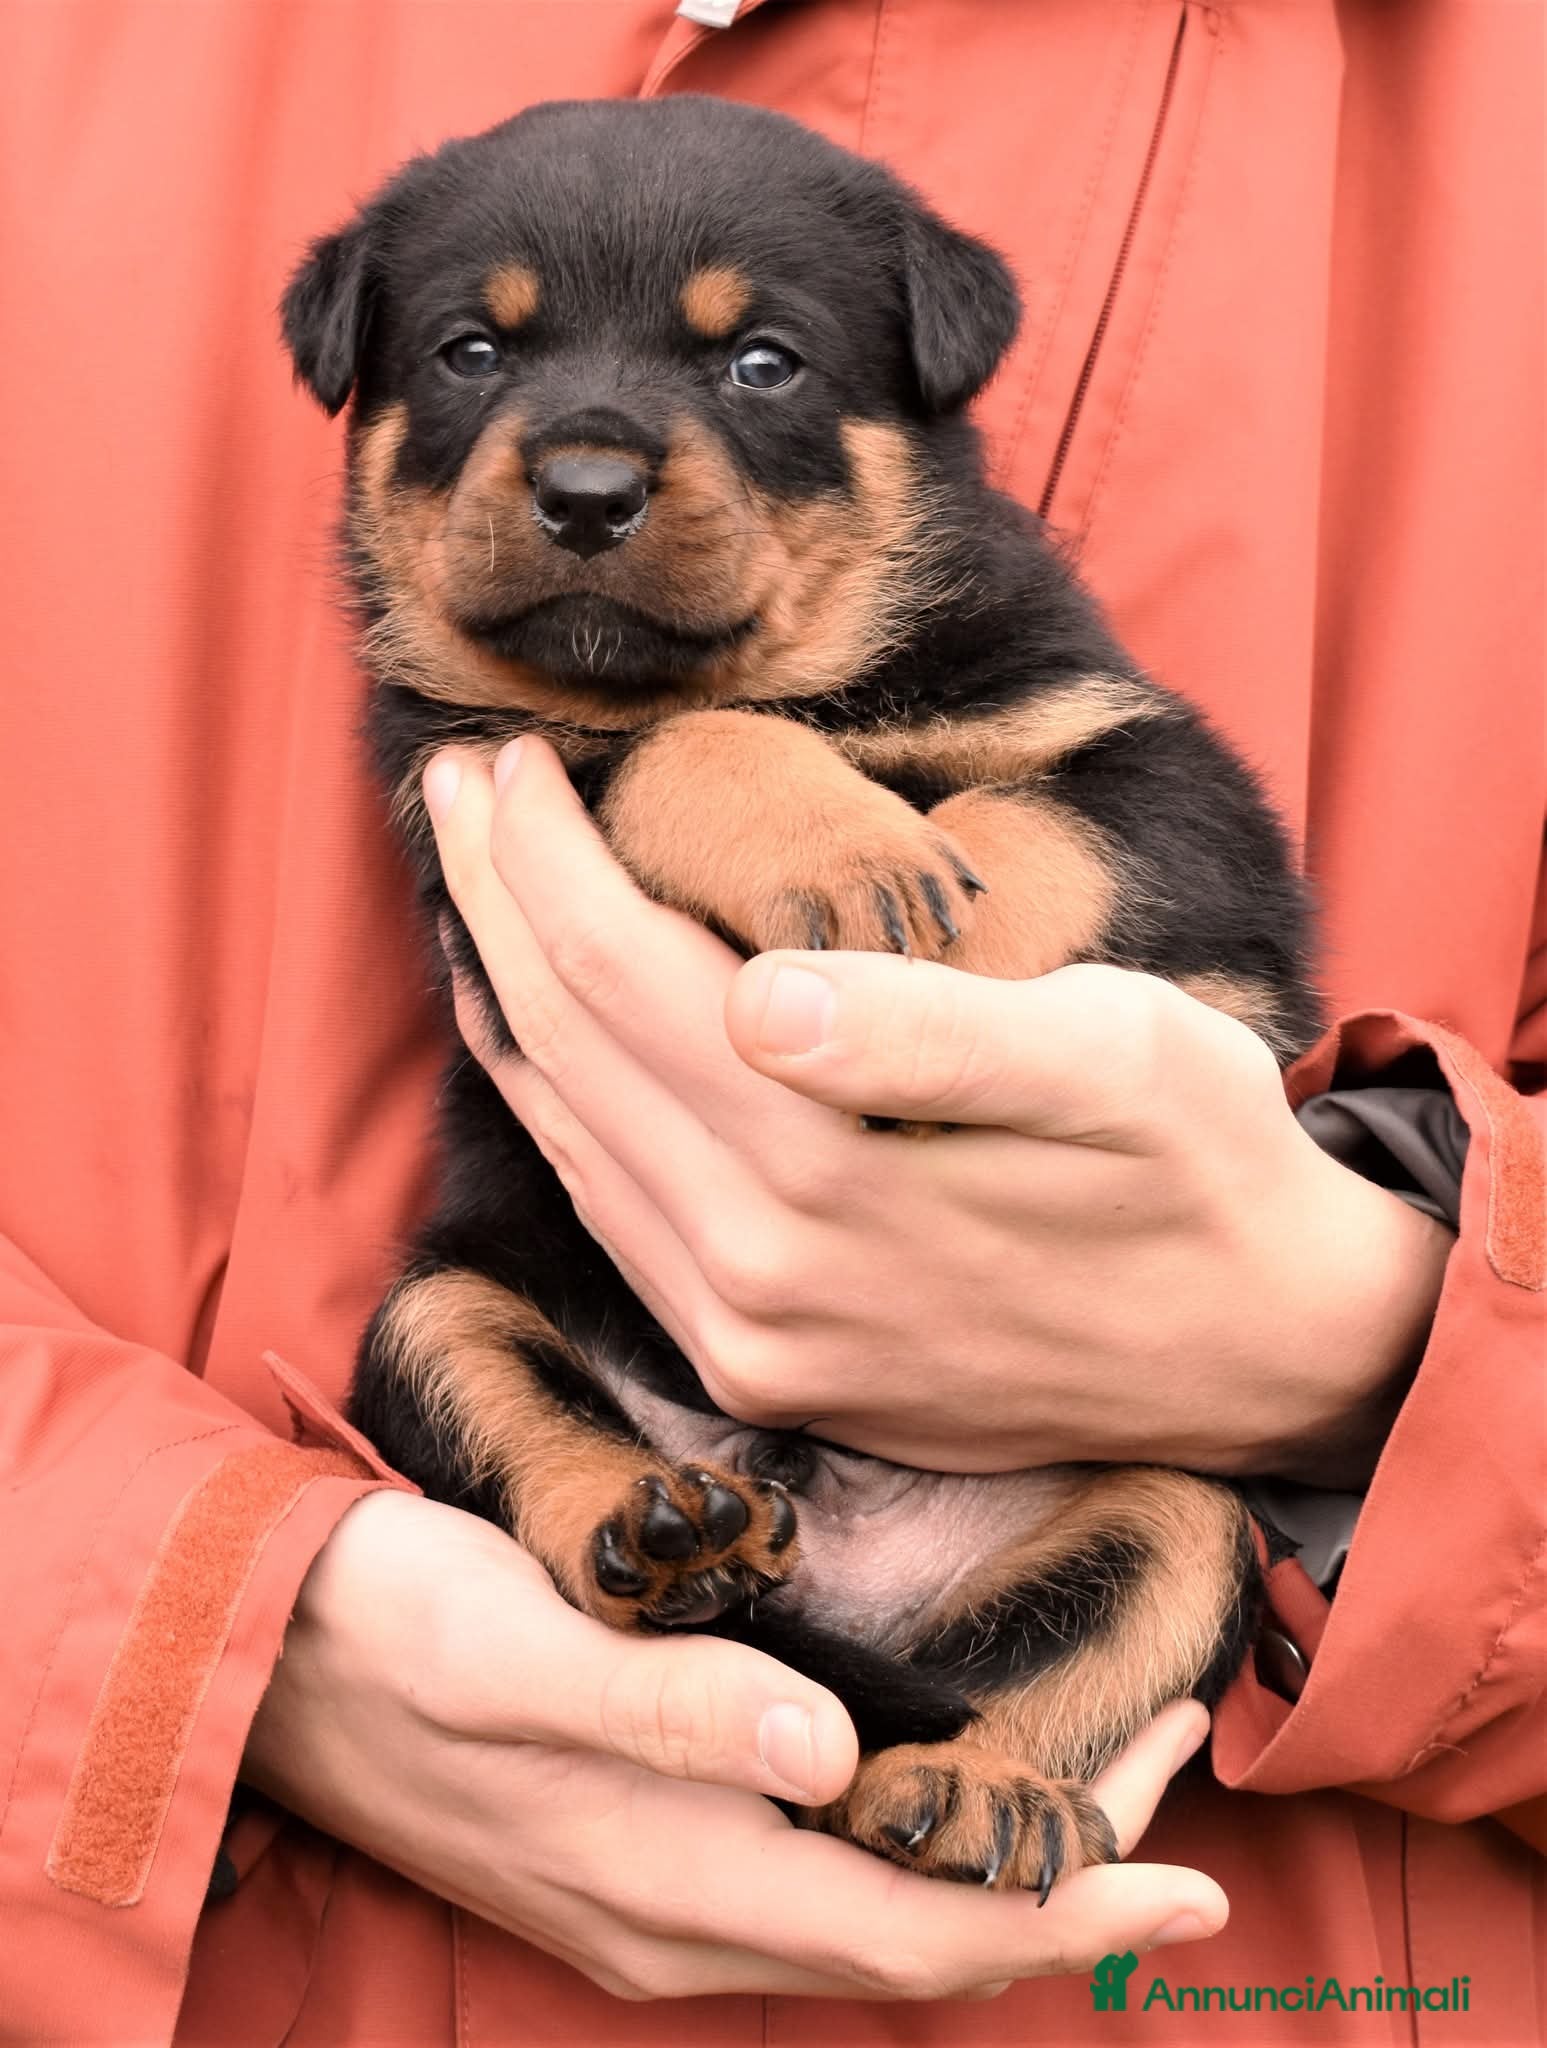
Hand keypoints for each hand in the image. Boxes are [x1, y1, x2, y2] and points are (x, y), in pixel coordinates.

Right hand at [243, 1492, 1225, 1998]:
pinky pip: (809, 1895)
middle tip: (1166, 1762)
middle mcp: (677, 1922)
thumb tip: (831, 1750)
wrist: (265, 1655)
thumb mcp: (522, 1646)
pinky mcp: (626, 1862)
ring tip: (1087, 1779)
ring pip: (867, 1923)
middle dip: (1057, 1877)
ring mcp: (650, 1904)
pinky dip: (903, 1851)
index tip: (1189, 1875)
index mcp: (671, 1879)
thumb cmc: (395, 1627)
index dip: (1062, 1909)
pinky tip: (930, 1786)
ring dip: (987, 1866)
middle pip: (913, 1941)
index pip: (915, 1934)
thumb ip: (671, 1707)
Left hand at [423, 739, 1450, 1483]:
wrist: (1265, 1353)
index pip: (622, 981)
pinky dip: (555, 1112)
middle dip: (491, 906)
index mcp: (833, 1180)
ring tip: (467, 888)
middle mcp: (758, 1281)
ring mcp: (750, 1344)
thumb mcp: (1117, 1056)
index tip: (505, 761)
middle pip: (567, 1055)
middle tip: (452, 790)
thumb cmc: (1202, 1163)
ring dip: (502, 1000)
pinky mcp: (762, 1377)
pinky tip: (535, 1042)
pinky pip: (612, 1222)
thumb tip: (757, 995)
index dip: (545, 861)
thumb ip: (930, 1034)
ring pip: (567, 1141)